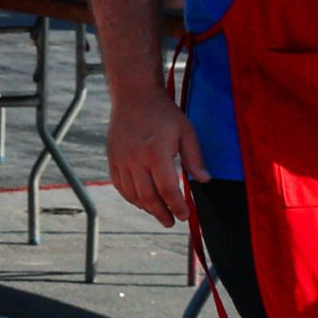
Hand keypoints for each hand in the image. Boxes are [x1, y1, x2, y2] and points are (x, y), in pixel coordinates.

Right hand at [106, 91, 203, 225]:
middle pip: (148, 197)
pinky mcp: (113, 159)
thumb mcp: (186, 131)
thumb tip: (204, 180)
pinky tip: (141, 201)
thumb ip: (195, 158)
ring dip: (146, 208)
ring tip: (158, 214)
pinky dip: (131, 198)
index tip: (184, 215)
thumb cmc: (163, 113)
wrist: (134, 96)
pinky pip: (120, 186)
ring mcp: (121, 160)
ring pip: (132, 195)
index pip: (168, 190)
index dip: (177, 206)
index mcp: (156, 153)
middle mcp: (136, 160)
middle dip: (162, 214)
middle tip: (171, 222)